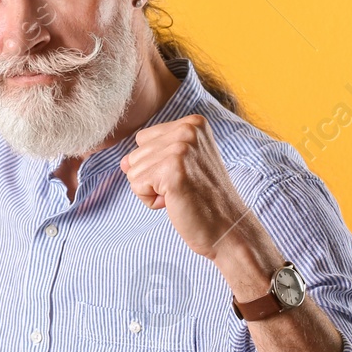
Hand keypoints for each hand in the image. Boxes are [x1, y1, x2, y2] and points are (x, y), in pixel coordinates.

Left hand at [119, 114, 280, 272]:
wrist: (227, 229)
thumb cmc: (204, 199)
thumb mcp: (182, 165)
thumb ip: (153, 155)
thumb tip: (123, 161)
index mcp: (193, 123)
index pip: (143, 139)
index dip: (157, 163)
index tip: (184, 175)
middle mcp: (187, 130)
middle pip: (135, 154)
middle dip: (152, 178)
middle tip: (183, 188)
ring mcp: (180, 149)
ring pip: (132, 170)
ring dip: (152, 190)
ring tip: (180, 195)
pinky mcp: (172, 170)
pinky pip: (136, 185)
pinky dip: (151, 200)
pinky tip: (175, 202)